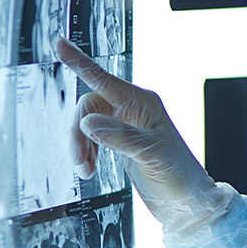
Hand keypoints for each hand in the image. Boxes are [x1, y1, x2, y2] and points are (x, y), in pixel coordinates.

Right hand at [53, 36, 213, 222]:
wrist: (187, 203)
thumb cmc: (179, 175)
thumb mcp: (151, 154)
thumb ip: (119, 137)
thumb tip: (87, 122)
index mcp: (143, 103)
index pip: (104, 79)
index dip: (80, 62)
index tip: (59, 43)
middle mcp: (133, 109)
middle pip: (89, 107)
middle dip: (78, 132)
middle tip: (79, 161)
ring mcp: (125, 125)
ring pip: (86, 124)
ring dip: (80, 145)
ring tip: (84, 169)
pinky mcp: (119, 142)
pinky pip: (91, 138)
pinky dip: (85, 152)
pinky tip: (88, 168)